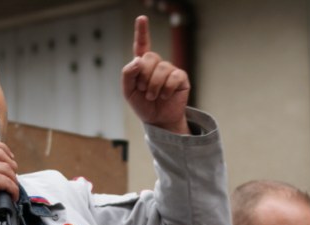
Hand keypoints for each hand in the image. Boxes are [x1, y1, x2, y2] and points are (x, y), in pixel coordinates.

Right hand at [0, 139, 19, 214]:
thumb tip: (6, 162)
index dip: (3, 148)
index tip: (10, 158)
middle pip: (0, 154)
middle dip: (11, 166)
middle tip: (13, 178)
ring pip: (6, 168)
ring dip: (13, 180)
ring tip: (12, 189)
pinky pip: (7, 182)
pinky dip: (13, 190)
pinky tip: (12, 196)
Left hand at [122, 15, 189, 133]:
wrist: (158, 120)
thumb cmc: (143, 105)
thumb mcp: (128, 91)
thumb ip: (128, 74)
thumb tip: (138, 59)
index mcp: (142, 65)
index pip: (141, 45)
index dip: (142, 31)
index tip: (142, 18)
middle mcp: (156, 64)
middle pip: (149, 57)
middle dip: (143, 76)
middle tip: (143, 90)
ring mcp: (169, 70)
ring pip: (161, 68)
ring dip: (154, 86)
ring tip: (152, 97)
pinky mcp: (181, 78)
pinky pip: (173, 77)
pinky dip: (167, 89)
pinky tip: (166, 96)